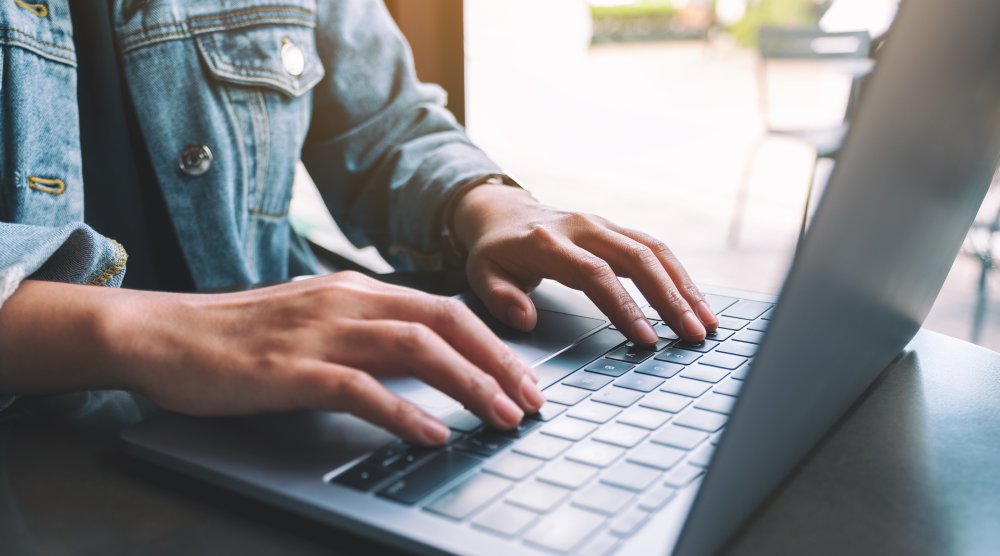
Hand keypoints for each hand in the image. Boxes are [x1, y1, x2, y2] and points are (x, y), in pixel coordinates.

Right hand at [0, 276, 543, 444]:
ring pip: (415, 349)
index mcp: (357, 289)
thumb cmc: (240, 334)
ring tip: (502, 418)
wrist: (164, 333)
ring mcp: (321, 332)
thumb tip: (424, 357)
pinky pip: (360, 387)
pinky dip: (403, 411)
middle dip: (498, 362)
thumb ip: (367, 331)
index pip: (444, 308)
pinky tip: (432, 433)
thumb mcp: (315, 319)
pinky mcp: (292, 368)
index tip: (524, 377)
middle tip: (532, 401)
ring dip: (468, 384)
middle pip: (445, 323)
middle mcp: (348, 301)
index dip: (493, 343)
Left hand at [452, 184, 717, 342]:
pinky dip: (679, 276)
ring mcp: (604, 225)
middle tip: (692, 334)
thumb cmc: (494, 251)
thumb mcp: (480, 274)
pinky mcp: (617, 230)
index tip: (646, 338)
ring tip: (706, 322)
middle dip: (669, 298)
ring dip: (684, 286)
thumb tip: (526, 319)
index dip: (624, 306)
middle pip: (637, 258)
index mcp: (549, 242)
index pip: (595, 274)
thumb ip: (500, 298)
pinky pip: (655, 249)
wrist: (502, 212)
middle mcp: (583, 227)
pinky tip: (695, 302)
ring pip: (654, 250)